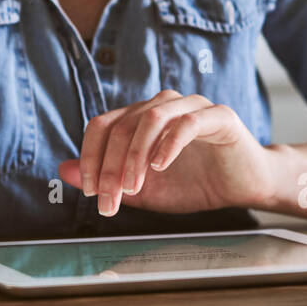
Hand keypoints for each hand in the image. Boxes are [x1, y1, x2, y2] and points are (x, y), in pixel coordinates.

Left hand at [57, 90, 273, 216]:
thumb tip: (62, 170)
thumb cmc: (195, 184)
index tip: (91, 192)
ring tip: (133, 187)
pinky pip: (186, 122)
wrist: (245, 186)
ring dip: (134, 156)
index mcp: (140, 117)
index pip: (102, 126)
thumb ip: (106, 179)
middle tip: (110, 200)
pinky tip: (160, 167)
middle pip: (122, 126)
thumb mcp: (143, 190)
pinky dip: (168, 144)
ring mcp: (190, 106)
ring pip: (150, 119)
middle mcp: (162, 105)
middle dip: (111, 167)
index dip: (91, 157)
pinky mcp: (217, 116)